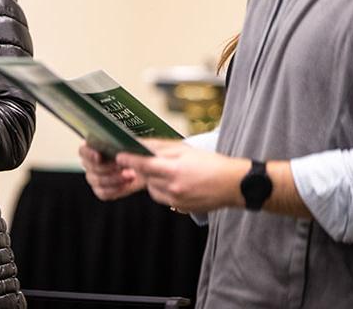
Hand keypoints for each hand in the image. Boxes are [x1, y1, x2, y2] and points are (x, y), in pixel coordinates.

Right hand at [78, 143, 145, 200]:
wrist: (143, 166)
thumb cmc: (136, 151)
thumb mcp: (131, 145)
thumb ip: (121, 147)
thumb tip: (117, 154)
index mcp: (93, 146)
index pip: (83, 151)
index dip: (88, 154)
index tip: (99, 157)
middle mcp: (90, 162)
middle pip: (91, 167)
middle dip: (108, 168)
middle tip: (123, 165)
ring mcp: (94, 177)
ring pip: (97, 181)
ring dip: (115, 179)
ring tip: (130, 175)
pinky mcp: (101, 190)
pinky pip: (103, 193)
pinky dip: (116, 189)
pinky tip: (126, 184)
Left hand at [115, 139, 248, 213]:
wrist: (233, 185)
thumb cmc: (211, 163)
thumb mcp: (186, 150)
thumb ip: (161, 148)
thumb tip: (142, 144)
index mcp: (174, 170)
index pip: (143, 165)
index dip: (129, 160)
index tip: (119, 156)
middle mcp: (172, 188)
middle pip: (146, 178)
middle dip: (143, 169)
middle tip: (147, 160)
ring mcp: (176, 200)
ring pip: (152, 189)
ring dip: (153, 180)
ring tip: (167, 171)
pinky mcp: (180, 208)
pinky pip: (163, 198)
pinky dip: (162, 189)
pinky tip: (175, 182)